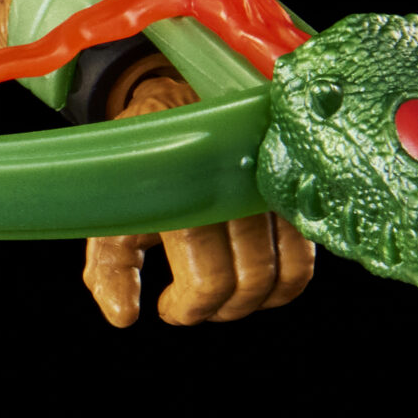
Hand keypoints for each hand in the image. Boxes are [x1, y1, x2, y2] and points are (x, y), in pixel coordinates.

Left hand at [78, 62, 314, 328]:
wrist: (174, 101)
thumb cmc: (141, 164)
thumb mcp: (113, 209)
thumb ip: (111, 265)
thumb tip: (124, 316)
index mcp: (186, 190)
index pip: (208, 278)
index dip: (190, 308)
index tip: (168, 308)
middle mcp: (236, 185)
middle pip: (252, 278)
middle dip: (222, 309)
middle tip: (195, 305)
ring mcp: (271, 184)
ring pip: (288, 270)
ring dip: (256, 299)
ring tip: (223, 295)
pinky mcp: (294, 187)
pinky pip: (307, 251)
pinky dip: (286, 278)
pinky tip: (255, 277)